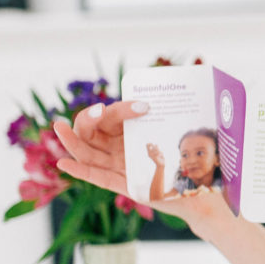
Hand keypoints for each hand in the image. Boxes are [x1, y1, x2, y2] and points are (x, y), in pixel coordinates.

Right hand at [54, 101, 232, 239]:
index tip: (143, 106)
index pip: (116, 115)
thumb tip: (206, 69)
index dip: (123, 109)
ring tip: (58, 127)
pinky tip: (64, 164)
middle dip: (90, 118)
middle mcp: (121, 145)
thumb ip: (185, 112)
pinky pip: (96, 177)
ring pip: (87, 152)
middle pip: (94, 130)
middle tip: (98, 111)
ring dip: (71, 141)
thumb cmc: (193, 160)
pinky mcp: (121, 184)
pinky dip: (79, 171)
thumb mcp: (188, 135)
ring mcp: (118, 165)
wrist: (201, 193)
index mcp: (132, 129)